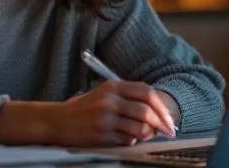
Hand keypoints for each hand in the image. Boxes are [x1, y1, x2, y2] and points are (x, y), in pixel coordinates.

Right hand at [51, 80, 175, 146]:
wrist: (59, 121)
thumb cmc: (86, 109)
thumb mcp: (105, 94)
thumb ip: (128, 98)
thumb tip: (157, 111)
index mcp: (113, 86)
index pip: (147, 92)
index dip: (162, 106)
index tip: (169, 118)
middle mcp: (110, 100)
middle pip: (146, 111)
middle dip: (161, 124)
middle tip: (167, 132)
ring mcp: (105, 118)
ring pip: (140, 128)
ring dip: (147, 134)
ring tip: (144, 135)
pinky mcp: (102, 134)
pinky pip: (127, 140)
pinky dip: (131, 141)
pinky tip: (126, 138)